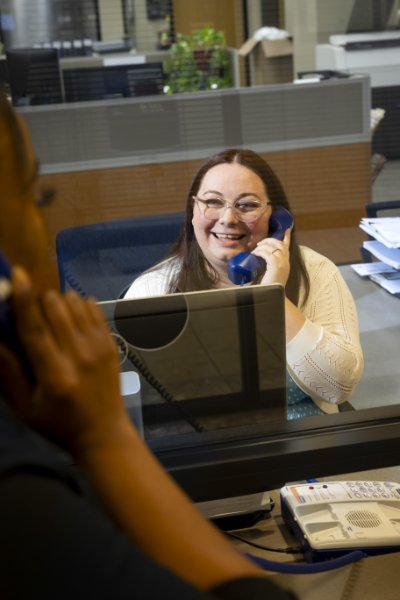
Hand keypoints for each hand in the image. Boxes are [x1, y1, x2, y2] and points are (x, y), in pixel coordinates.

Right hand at [1, 266, 129, 454]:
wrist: (103, 433)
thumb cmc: (57, 422)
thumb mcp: (24, 407)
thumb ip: (8, 374)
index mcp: (54, 375)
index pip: (36, 330)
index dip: (25, 300)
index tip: (18, 274)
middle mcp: (79, 358)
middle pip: (57, 310)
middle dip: (41, 300)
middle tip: (33, 307)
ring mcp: (99, 349)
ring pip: (77, 305)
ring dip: (60, 301)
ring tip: (52, 313)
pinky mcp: (111, 345)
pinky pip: (94, 310)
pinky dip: (80, 304)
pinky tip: (72, 313)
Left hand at [252, 229, 290, 286]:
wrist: (273, 296)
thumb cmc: (270, 286)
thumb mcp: (273, 273)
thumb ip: (271, 265)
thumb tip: (261, 257)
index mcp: (286, 263)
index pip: (287, 247)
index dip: (287, 237)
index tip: (287, 229)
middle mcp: (286, 262)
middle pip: (280, 244)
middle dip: (269, 240)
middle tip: (260, 243)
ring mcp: (282, 263)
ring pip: (273, 247)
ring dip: (262, 246)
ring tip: (255, 250)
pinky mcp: (275, 266)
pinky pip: (267, 254)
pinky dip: (260, 252)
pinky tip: (255, 254)